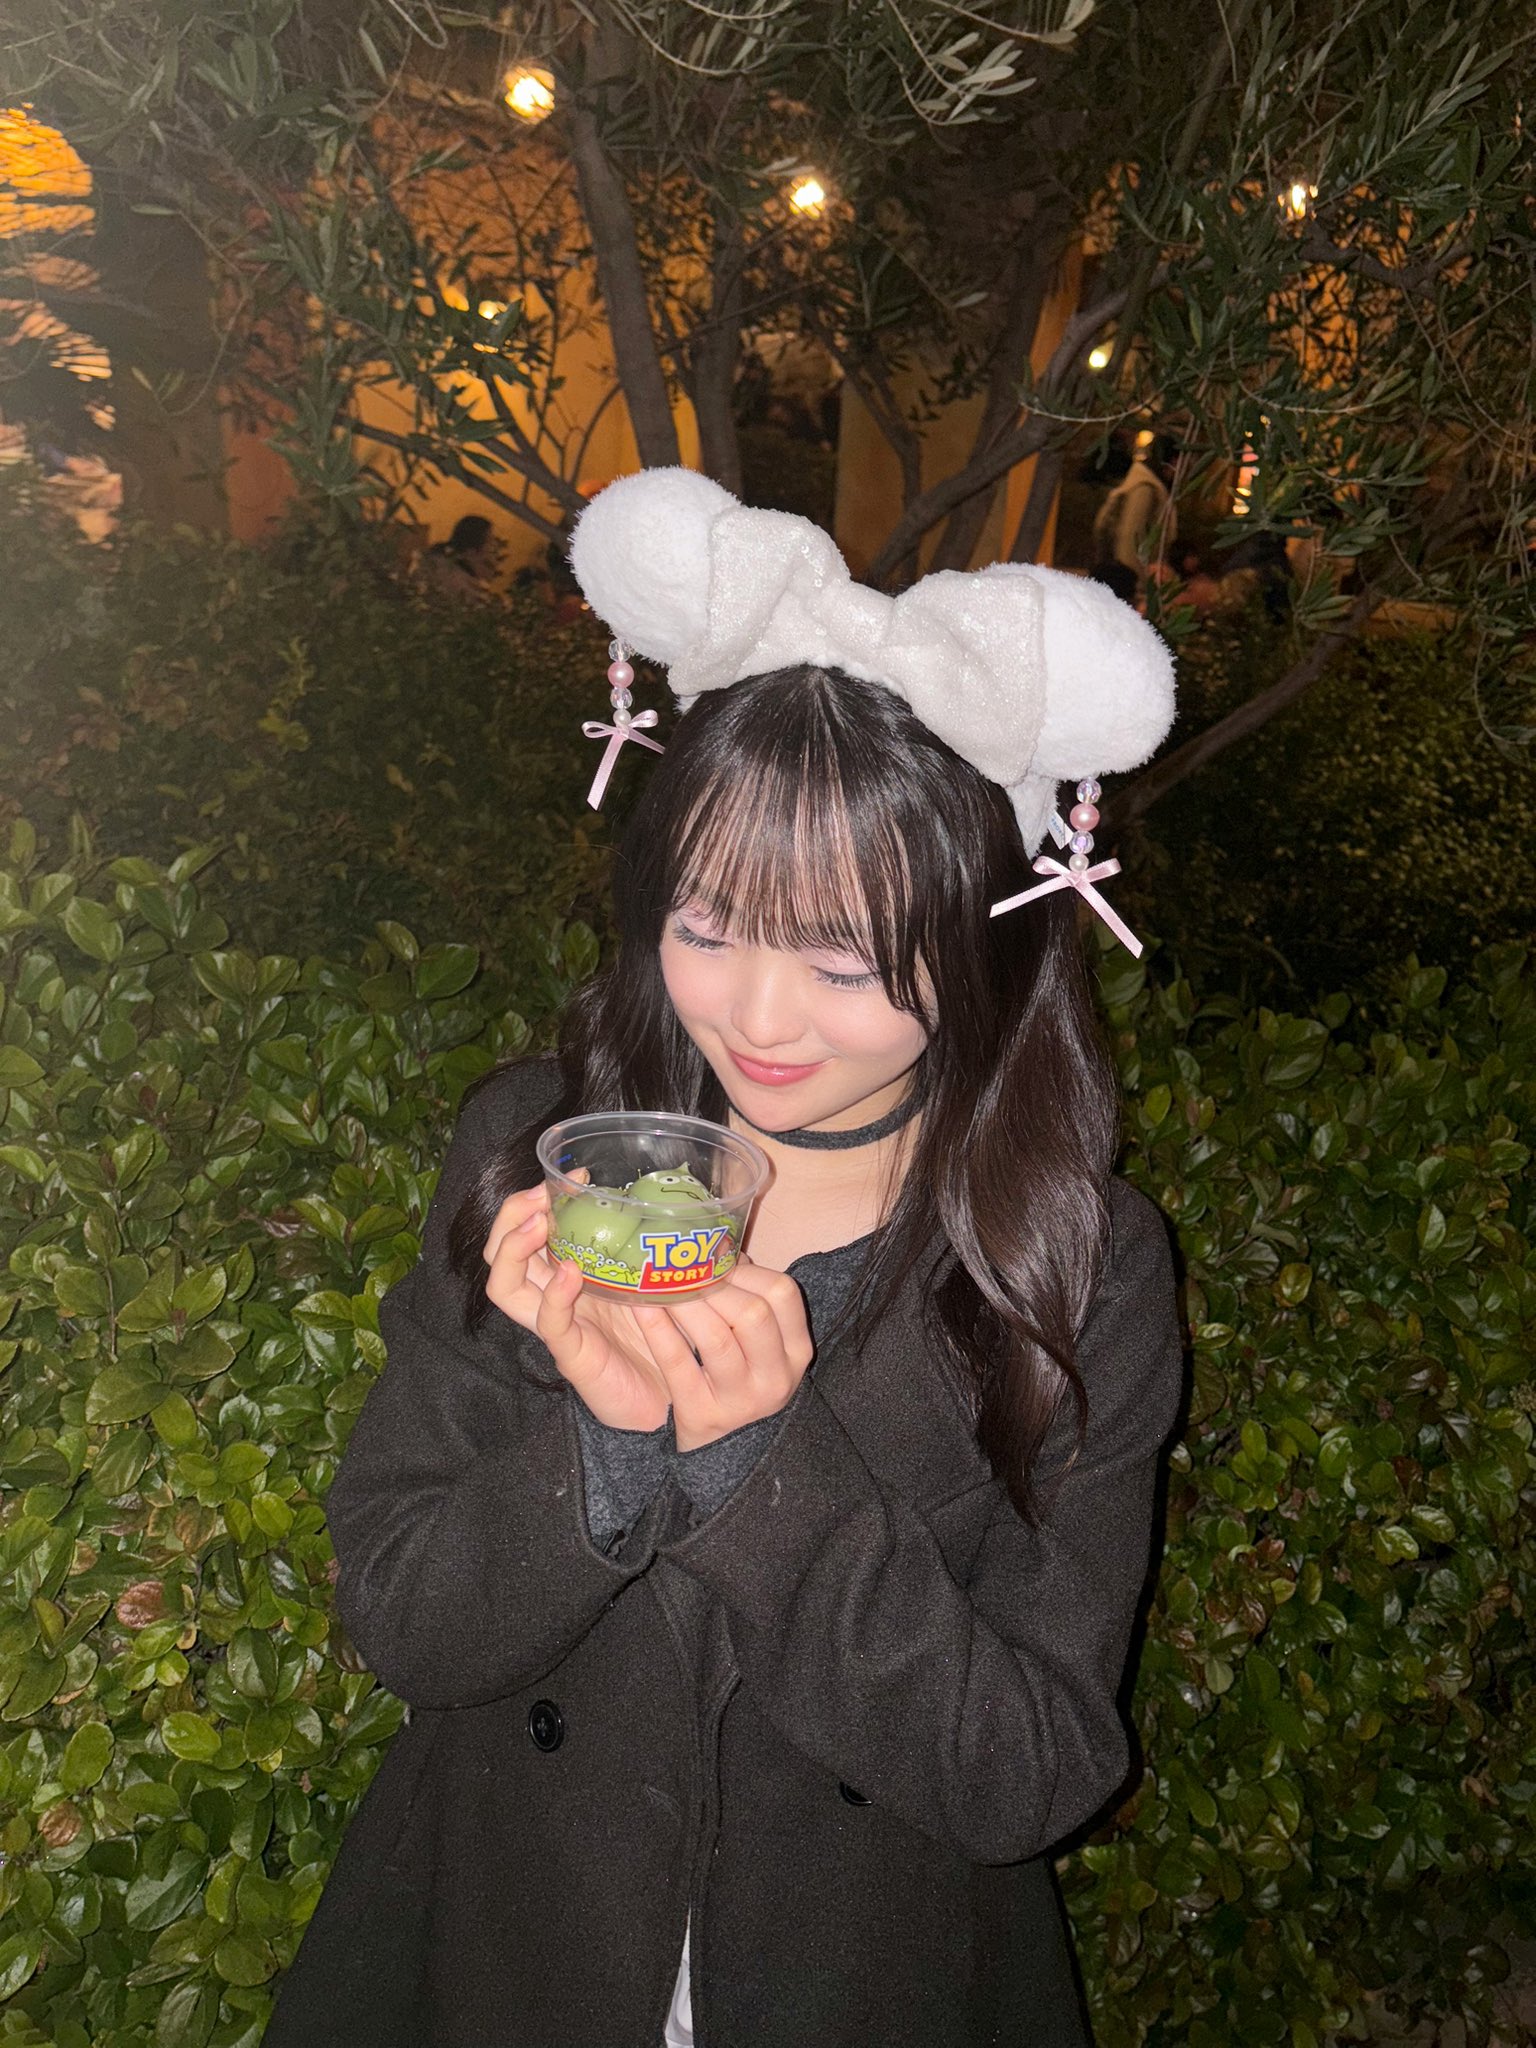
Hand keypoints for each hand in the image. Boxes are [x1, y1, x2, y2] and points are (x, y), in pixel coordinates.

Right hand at [482, 1183, 670, 1433]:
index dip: (536, 1199)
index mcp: (565, 1274)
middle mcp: (551, 1297)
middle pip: (499, 1254)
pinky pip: (549, 1324)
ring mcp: (557, 1327)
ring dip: (514, 1249)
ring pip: (505, 1287)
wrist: (674, 1397)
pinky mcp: (573, 1356)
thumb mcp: (651, 1276)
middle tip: (541, 1195)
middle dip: (510, 1216)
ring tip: (537, 1224)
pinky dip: (554, 1296)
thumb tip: (663, 1195)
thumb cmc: (663, 1334)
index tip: (576, 1175)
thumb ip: (645, 1244)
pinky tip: (570, 1274)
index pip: (524, 1231)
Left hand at [630, 1256, 814, 1451]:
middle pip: (753, 1313)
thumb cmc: (737, 1378)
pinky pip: (678, 1364)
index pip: (782, 1294)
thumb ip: (748, 1297)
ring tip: (657, 1282)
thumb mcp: (759, 1343)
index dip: (747, 1270)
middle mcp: (775, 1377)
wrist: (721, 1451)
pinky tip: (640, 1307)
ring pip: (715, 1337)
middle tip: (682, 1269)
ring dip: (684, 1302)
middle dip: (714, 1285)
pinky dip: (657, 1330)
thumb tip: (722, 1245)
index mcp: (794, 1350)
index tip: (715, 1260)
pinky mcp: (703, 1415)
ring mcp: (741, 1401)